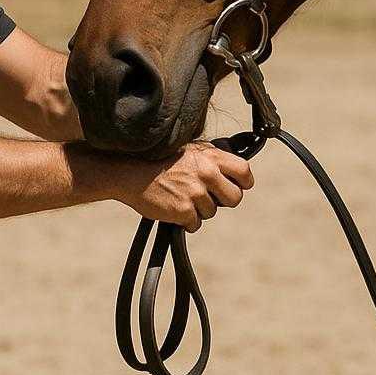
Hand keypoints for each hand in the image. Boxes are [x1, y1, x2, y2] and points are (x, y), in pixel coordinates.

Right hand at [114, 141, 254, 231]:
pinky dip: (185, 221)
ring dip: (199, 210)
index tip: (236, 186)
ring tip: (181, 197)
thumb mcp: (190, 150)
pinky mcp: (183, 210)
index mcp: (210, 156)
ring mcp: (195, 193)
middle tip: (208, 198)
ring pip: (212, 212)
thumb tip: (232, 170)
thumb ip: (212, 158)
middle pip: (234, 198)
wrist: (131, 171)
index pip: (244, 172)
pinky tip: (173, 208)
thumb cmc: (160, 159)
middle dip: (223, 201)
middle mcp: (206, 173)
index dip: (243, 183)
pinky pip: (195, 224)